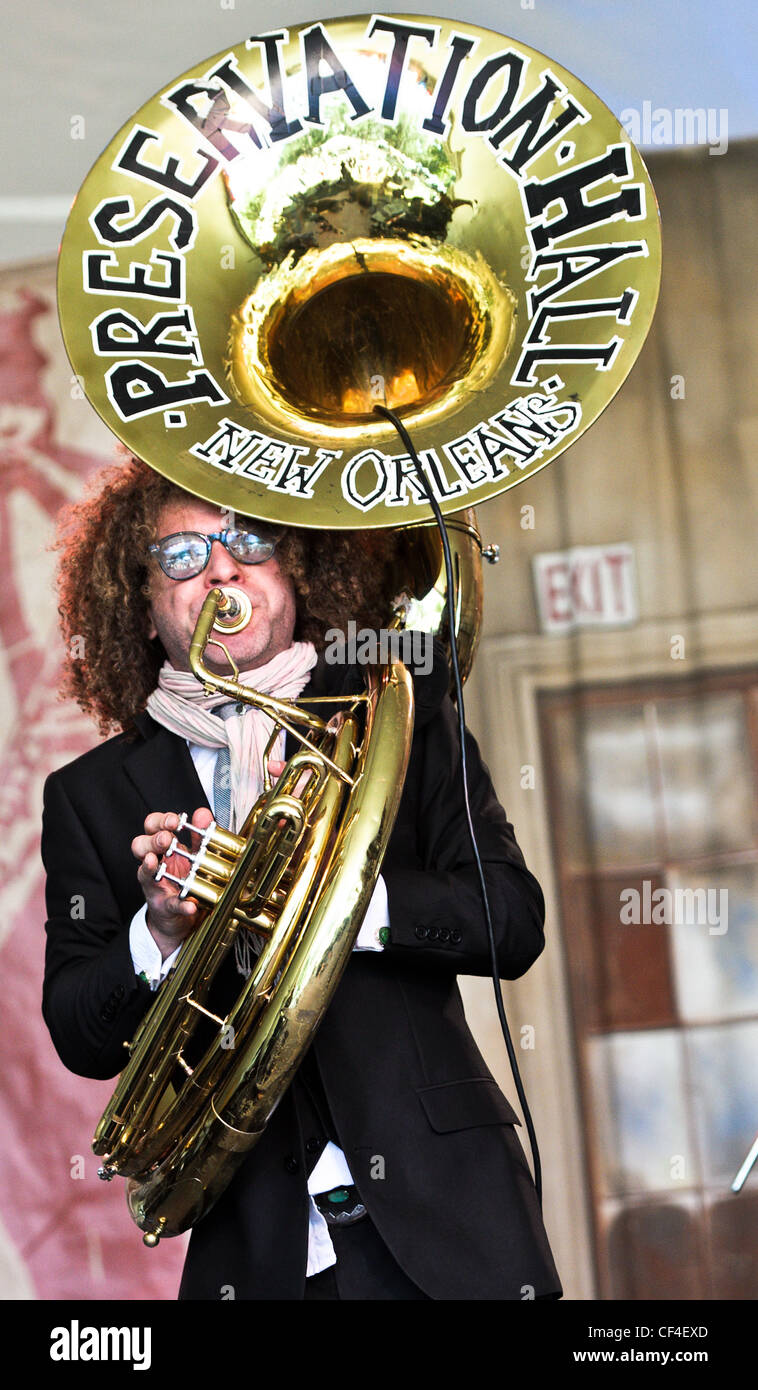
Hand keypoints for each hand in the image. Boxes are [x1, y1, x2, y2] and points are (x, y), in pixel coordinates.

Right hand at [131, 809, 212, 959]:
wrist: (178, 917)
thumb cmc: (181, 880)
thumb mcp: (193, 855)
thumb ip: (198, 835)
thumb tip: (202, 813)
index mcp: (161, 848)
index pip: (152, 827)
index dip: (160, 821)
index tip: (175, 820)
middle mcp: (153, 865)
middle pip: (140, 845)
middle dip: (153, 840)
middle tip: (166, 839)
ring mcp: (155, 887)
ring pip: (143, 873)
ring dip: (150, 866)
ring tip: (156, 861)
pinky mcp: (164, 908)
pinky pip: (170, 905)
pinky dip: (181, 904)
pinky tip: (190, 905)